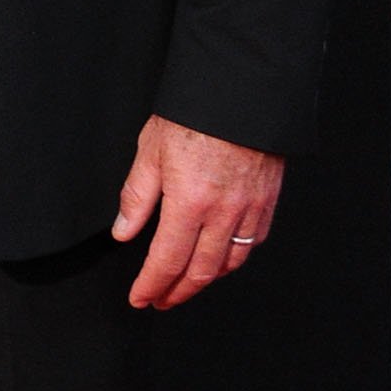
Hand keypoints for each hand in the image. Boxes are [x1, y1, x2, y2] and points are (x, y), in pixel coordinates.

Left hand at [111, 116, 282, 310]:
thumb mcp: (151, 151)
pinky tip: (222, 259)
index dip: (151, 285)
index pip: (166, 261)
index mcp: (189, 203)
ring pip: (229, 262)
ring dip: (205, 281)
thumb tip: (123, 232)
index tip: (140, 298)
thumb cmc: (195, 114)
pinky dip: (234, 259)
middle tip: (160, 300)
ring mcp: (249, 209)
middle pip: (199, 271)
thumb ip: (136, 197)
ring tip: (187, 286)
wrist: (243, 90)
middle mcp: (222, 213)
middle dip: (177, 292)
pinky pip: (253, 242)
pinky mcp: (267, 200)